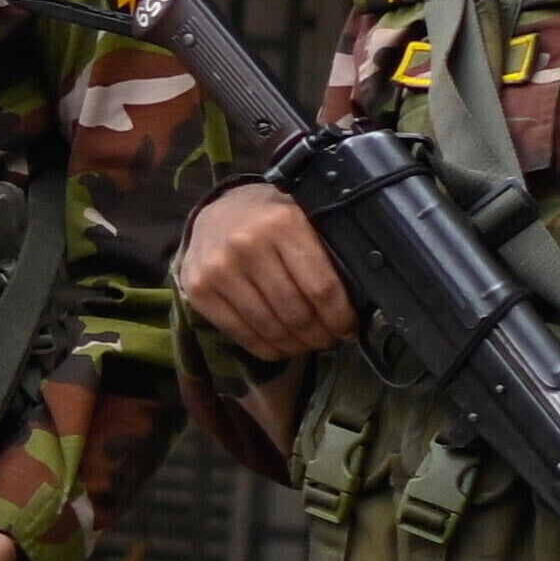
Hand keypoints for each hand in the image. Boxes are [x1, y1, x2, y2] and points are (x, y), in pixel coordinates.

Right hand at [179, 181, 358, 363]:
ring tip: (308, 343)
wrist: (216, 211)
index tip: (350, 328)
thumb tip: (360, 303)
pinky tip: (282, 346)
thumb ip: (328, 254)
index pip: (321, 288)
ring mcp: (218, 270)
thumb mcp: (304, 220)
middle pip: (296, 313)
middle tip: (330, 339)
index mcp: (282, 223)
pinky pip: (242, 335)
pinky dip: (268, 349)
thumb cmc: (271, 219)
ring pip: (271, 328)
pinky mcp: (199, 290)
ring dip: (296, 345)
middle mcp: (246, 245)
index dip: (341, 317)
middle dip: (321, 335)